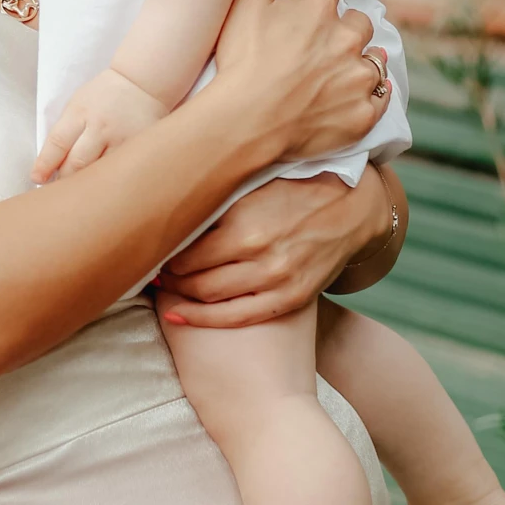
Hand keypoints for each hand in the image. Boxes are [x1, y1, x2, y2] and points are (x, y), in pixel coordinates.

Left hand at [32, 67, 167, 182]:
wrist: (141, 84)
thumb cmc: (103, 96)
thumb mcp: (78, 103)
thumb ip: (66, 129)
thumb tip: (50, 162)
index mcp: (80, 112)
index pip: (58, 143)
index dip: (44, 164)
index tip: (37, 178)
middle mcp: (100, 126)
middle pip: (76, 163)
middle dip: (64, 179)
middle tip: (57, 190)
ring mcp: (121, 138)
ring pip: (98, 172)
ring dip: (85, 184)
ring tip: (77, 192)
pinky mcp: (138, 147)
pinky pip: (118, 170)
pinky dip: (106, 179)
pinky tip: (101, 185)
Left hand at [156, 169, 400, 327]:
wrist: (354, 209)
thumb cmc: (298, 188)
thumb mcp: (255, 185)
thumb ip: (216, 200)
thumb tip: (166, 206)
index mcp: (245, 222)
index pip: (184, 247)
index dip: (161, 250)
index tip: (150, 246)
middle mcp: (259, 255)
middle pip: (191, 275)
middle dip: (166, 275)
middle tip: (151, 268)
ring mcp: (276, 281)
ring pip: (207, 297)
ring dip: (178, 295)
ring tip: (164, 286)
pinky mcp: (290, 298)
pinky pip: (234, 318)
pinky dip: (200, 319)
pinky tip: (176, 316)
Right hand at [212, 0, 392, 168]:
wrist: (245, 121)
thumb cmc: (240, 61)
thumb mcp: (246, 4)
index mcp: (320, 9)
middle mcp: (348, 39)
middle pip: (360, 23)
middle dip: (348, 27)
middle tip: (329, 40)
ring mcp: (358, 78)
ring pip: (375, 60)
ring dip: (364, 60)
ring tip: (345, 71)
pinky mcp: (362, 113)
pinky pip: (379, 99)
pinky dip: (371, 96)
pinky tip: (357, 96)